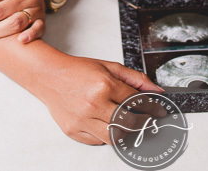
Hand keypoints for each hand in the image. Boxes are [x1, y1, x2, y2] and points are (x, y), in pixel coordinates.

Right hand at [33, 51, 162, 144]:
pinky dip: (106, 136)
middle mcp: (94, 103)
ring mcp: (82, 119)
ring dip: (126, 133)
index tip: (159, 111)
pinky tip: (108, 125)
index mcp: (104, 85)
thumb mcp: (109, 67)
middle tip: (147, 121)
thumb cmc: (78, 71)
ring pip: (114, 137)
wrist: (49, 76)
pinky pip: (97, 141)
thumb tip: (156, 91)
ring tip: (129, 125)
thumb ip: (135, 79)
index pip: (137, 101)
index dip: (152, 107)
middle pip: (128, 123)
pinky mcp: (73, 130)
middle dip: (143, 123)